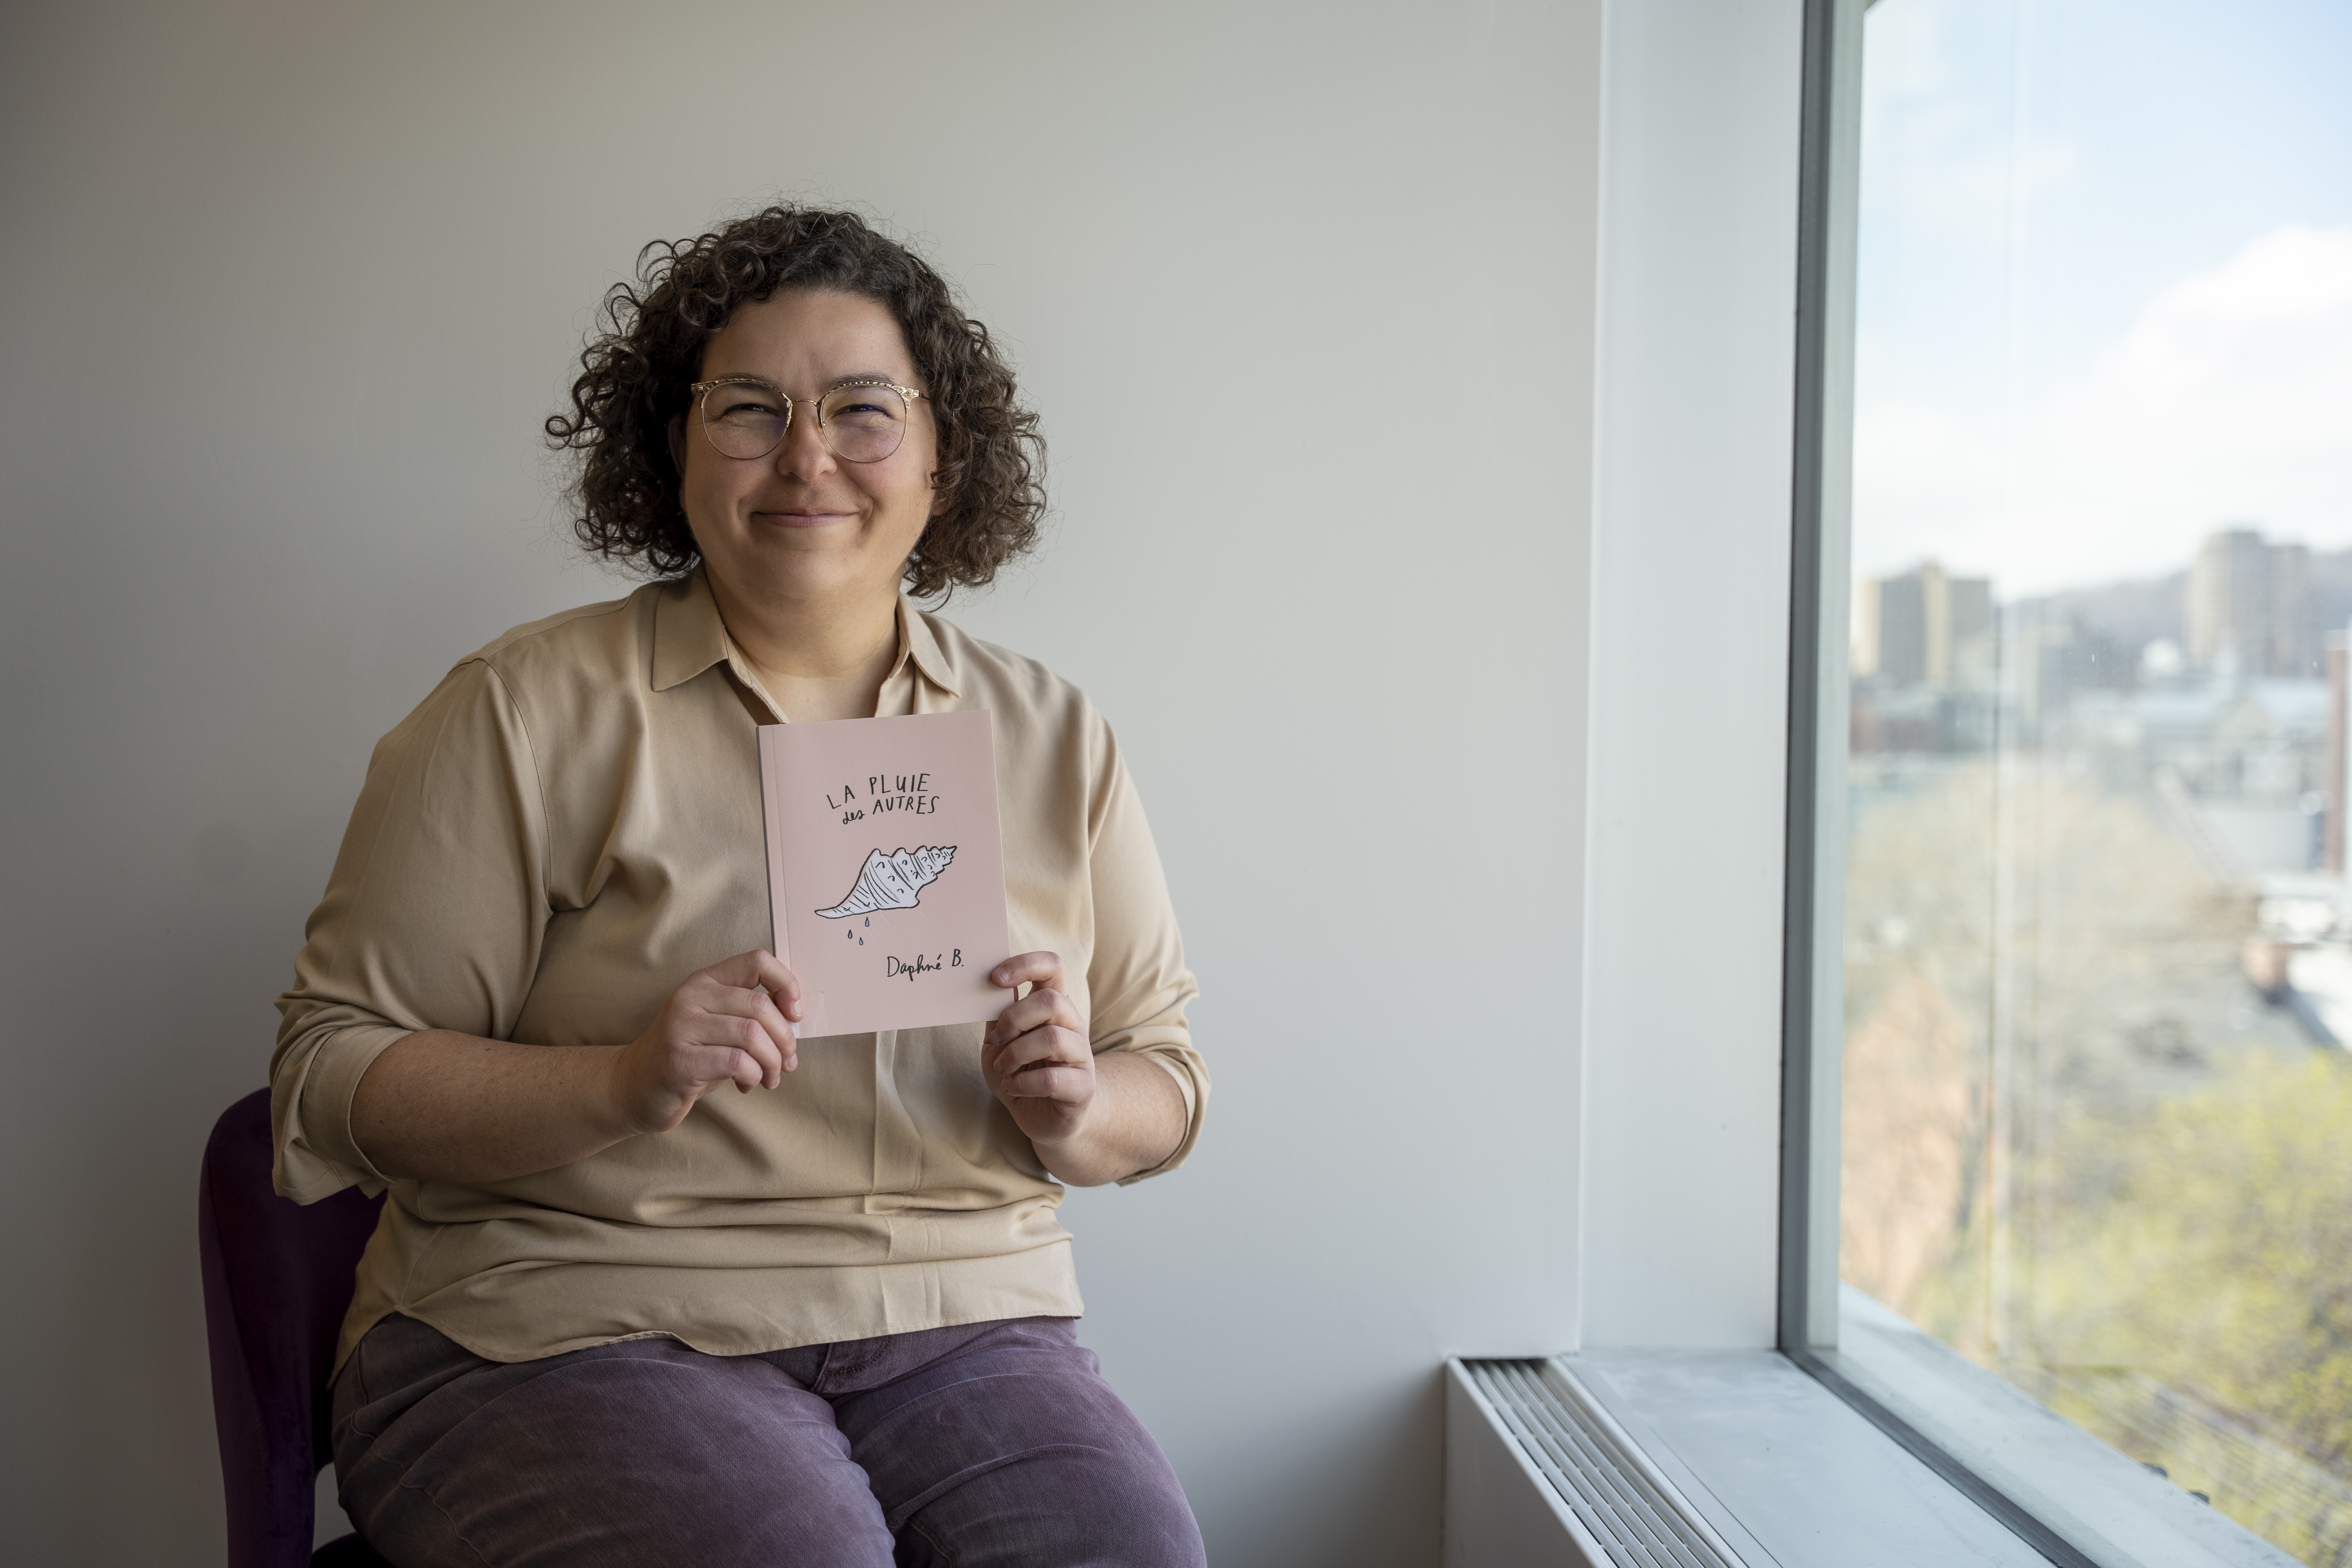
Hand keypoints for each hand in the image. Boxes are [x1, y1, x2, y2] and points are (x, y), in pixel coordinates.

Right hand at [610, 950, 801, 1133]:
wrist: (634, 1086)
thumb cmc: (689, 1056)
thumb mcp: (718, 1026)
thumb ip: (749, 1016)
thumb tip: (794, 1019)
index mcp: (705, 981)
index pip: (756, 961)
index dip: (786, 984)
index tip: (795, 1014)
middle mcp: (692, 996)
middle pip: (760, 1005)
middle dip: (784, 1039)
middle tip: (787, 1062)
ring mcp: (682, 1026)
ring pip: (752, 1035)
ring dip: (772, 1062)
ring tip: (769, 1078)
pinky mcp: (680, 1059)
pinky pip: (737, 1062)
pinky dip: (753, 1076)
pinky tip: (746, 1084)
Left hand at [983, 951, 1095, 1149]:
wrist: (1045, 1118)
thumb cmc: (1021, 1074)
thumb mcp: (1001, 1042)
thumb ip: (997, 1015)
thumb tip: (985, 985)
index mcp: (1054, 1006)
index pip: (1052, 967)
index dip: (1025, 964)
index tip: (995, 977)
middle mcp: (1073, 1025)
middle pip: (1051, 1001)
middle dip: (1014, 1018)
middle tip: (997, 1038)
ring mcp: (1081, 1056)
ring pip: (1051, 1038)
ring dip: (1015, 1054)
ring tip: (1003, 1069)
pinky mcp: (1082, 1087)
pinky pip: (1051, 1078)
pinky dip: (1022, 1083)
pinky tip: (1013, 1088)